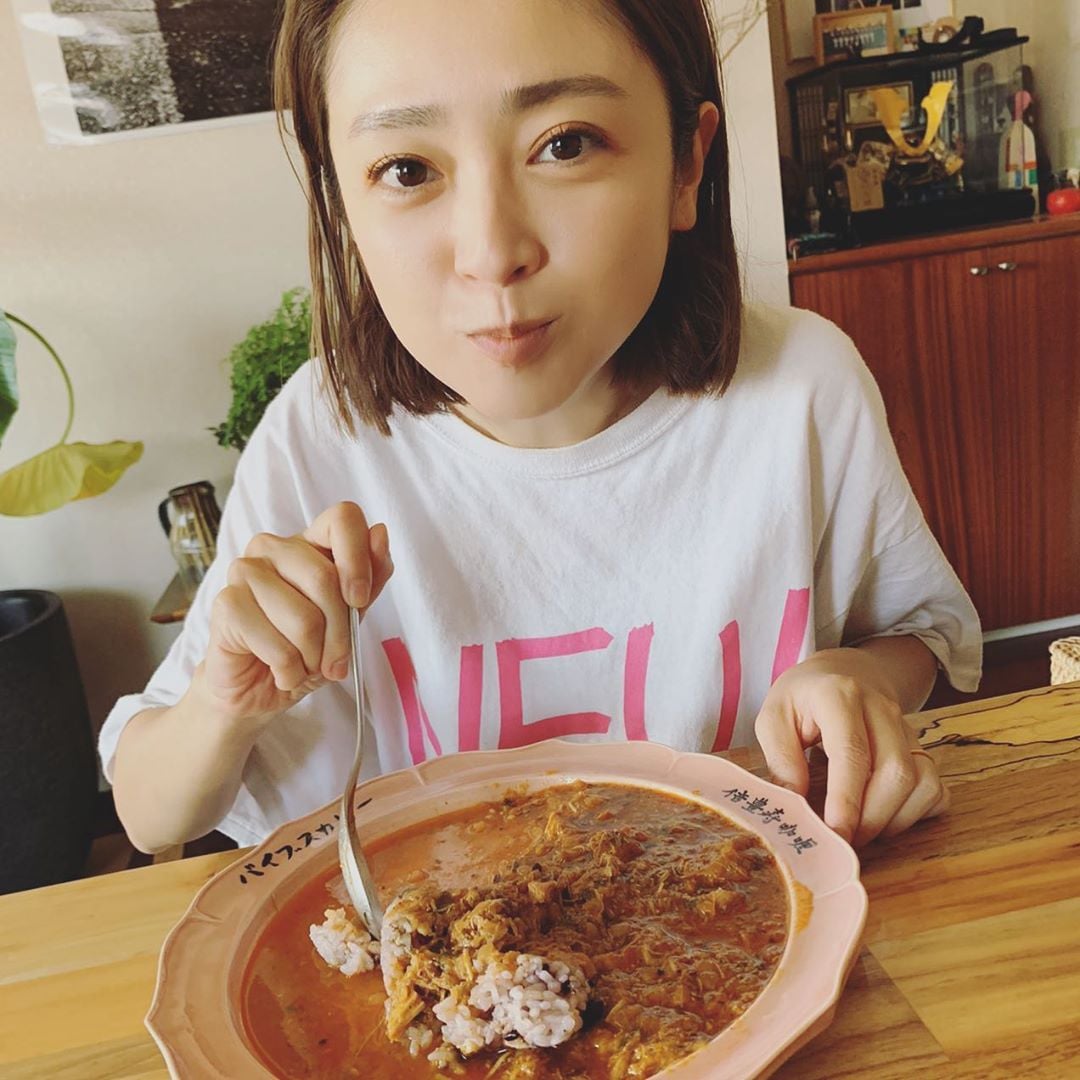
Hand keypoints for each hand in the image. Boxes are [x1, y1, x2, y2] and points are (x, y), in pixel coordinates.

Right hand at [197, 501, 393, 724]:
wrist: (258, 689)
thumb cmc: (305, 650)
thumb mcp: (350, 617)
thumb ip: (370, 578)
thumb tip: (380, 534)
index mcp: (309, 542)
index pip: (342, 518)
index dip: (358, 559)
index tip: (359, 600)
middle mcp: (273, 547)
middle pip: (325, 578)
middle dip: (340, 634)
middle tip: (334, 661)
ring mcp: (245, 571)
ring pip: (303, 618)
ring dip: (313, 658)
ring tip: (304, 665)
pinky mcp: (226, 604)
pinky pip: (277, 645)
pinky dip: (289, 670)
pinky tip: (283, 673)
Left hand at [754, 648, 948, 846]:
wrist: (844, 670)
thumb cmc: (802, 698)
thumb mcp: (773, 716)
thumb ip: (780, 757)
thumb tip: (794, 804)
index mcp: (839, 696)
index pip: (851, 751)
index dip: (846, 798)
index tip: (835, 833)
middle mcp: (881, 709)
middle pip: (895, 772)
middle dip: (871, 818)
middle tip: (843, 839)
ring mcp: (907, 728)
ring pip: (921, 782)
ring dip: (894, 820)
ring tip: (860, 831)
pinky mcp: (921, 746)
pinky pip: (936, 788)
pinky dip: (917, 814)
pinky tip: (887, 818)